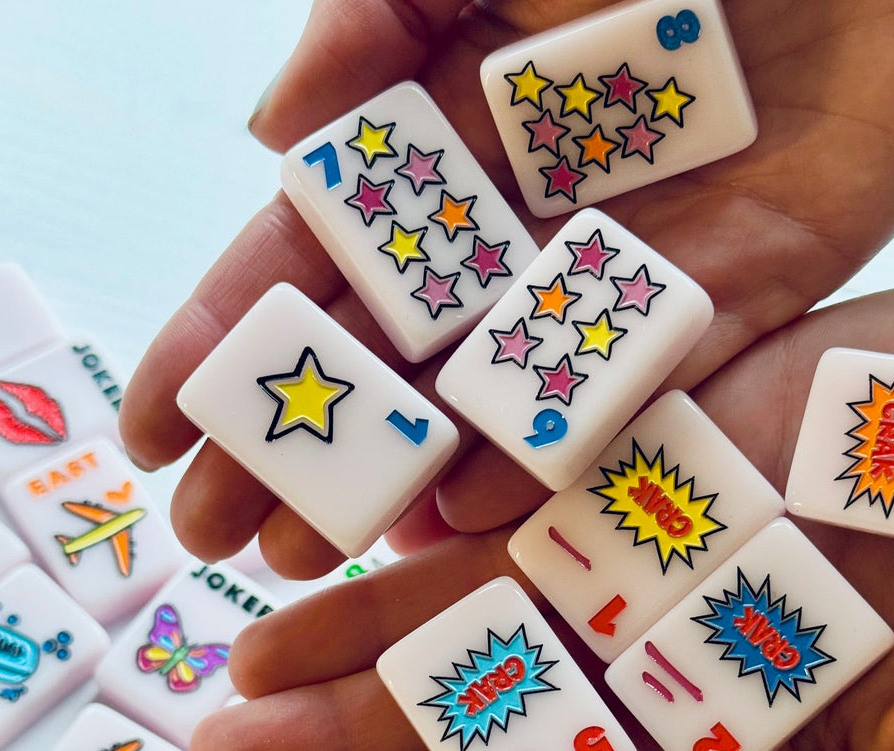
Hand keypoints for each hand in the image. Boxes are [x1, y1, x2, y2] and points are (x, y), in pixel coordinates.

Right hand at [119, 0, 893, 576]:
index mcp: (455, 128)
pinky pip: (637, 384)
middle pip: (390, 353)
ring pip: (496, 392)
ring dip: (401, 475)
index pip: (314, 256)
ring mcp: (627, 264)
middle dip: (300, 442)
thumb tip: (268, 138)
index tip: (153, 434)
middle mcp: (528, 217)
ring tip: (317, 554)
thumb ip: (373, 19)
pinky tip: (472, 509)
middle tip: (223, 538)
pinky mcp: (739, 287)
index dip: (230, 343)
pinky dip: (555, 448)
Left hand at [189, 281, 893, 750]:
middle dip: (343, 731)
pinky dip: (449, 496)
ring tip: (242, 661)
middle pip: (476, 697)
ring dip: (360, 621)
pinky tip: (348, 530)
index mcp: (717, 742)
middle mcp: (664, 643)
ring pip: (481, 586)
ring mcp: (663, 536)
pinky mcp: (683, 430)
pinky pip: (543, 463)